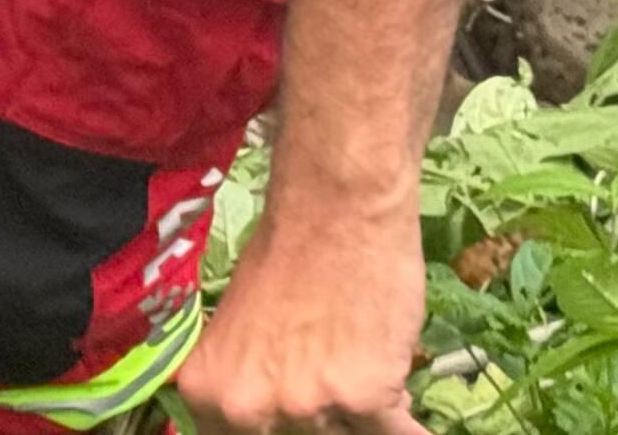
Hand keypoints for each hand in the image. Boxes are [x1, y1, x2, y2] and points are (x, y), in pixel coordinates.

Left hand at [167, 191, 428, 434]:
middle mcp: (249, 408)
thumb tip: (278, 420)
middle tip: (330, 383)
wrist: (337, 206)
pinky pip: (397, 434)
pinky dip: (406, 424)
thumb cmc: (287, 253)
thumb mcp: (241, 330)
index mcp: (210, 393)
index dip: (279, 430)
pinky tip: (408, 415)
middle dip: (323, 420)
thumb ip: (252, 387)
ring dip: (362, 411)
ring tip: (366, 367)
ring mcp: (308, 406)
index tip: (293, 423)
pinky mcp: (365, 398)